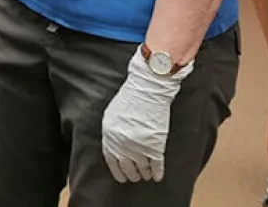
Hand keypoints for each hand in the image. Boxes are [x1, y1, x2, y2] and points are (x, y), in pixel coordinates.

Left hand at [101, 51, 192, 182]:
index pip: (111, 160)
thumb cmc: (129, 98)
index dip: (117, 170)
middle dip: (132, 174)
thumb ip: (112, 132)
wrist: (147, 90)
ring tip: (146, 175)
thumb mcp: (111, 115)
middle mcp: (122, 144)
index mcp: (109, 135)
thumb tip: (115, 145)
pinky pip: (156, 164)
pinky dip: (157, 172)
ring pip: (142, 168)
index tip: (122, 177)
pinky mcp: (156, 144)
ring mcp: (139, 145)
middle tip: (136, 177)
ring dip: (145, 173)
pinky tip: (158, 177)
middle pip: (127, 166)